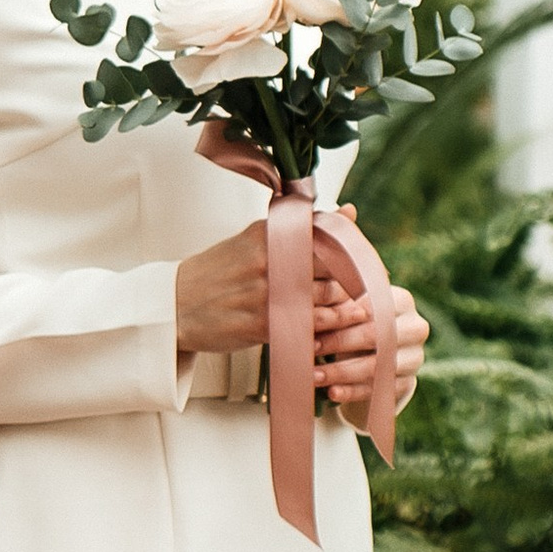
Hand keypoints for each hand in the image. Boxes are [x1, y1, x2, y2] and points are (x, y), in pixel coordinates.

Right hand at [178, 229, 427, 417]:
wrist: (175, 305)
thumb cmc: (221, 272)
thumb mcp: (258, 240)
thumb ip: (302, 227)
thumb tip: (349, 210)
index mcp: (269, 234)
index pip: (329, 239)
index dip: (357, 256)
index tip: (374, 268)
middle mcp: (269, 259)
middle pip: (333, 272)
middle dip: (359, 288)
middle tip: (378, 299)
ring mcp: (265, 293)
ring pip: (324, 303)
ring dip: (346, 315)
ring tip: (359, 320)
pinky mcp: (260, 324)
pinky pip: (305, 331)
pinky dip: (321, 337)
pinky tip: (328, 341)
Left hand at [320, 282, 427, 420]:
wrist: (378, 349)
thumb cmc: (357, 321)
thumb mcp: (350, 308)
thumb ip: (337, 305)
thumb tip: (306, 307)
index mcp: (402, 300)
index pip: (371, 307)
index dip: (340, 316)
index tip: (311, 323)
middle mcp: (415, 328)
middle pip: (375, 335)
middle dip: (338, 342)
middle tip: (310, 348)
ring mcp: (414, 357)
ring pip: (377, 366)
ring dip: (341, 372)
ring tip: (314, 375)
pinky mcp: (407, 382)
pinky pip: (378, 390)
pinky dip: (352, 392)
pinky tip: (332, 392)